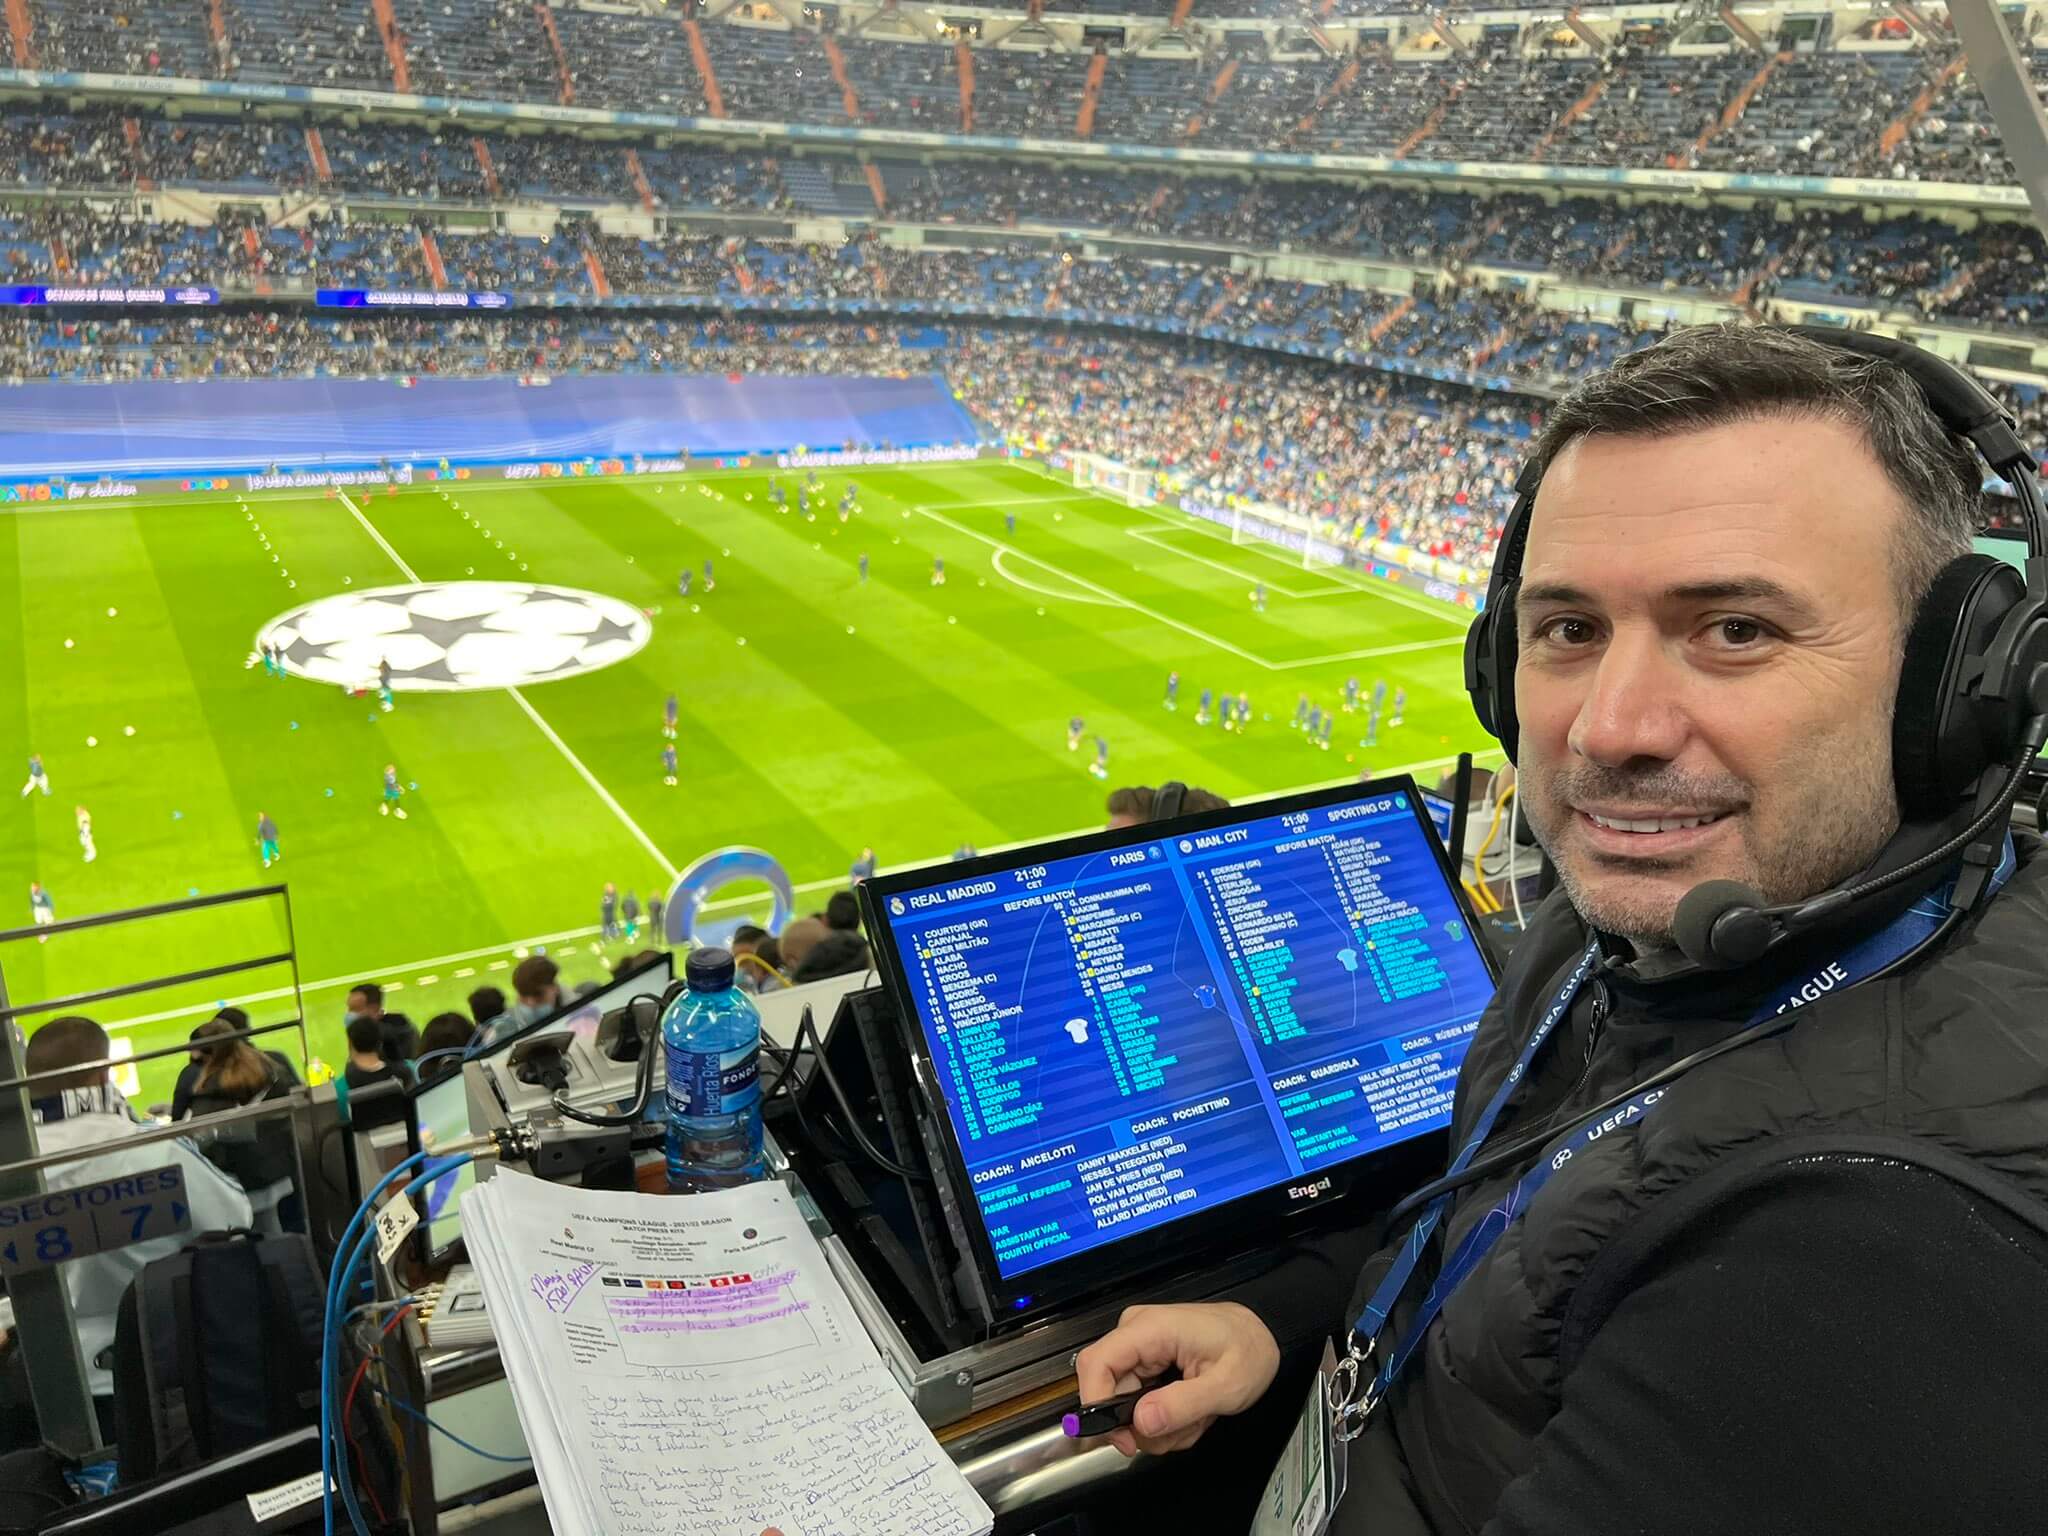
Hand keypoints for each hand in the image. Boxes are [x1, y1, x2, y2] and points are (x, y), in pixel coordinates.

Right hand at [1072, 1301, 1280, 1457]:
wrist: (1260, 1337)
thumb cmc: (1248, 1350)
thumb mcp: (1225, 1386)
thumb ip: (1182, 1405)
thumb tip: (1140, 1422)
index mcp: (1149, 1329)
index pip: (1095, 1364)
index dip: (1097, 1406)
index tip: (1124, 1440)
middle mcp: (1135, 1333)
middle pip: (1109, 1392)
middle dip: (1145, 1424)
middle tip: (1184, 1429)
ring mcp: (1138, 1348)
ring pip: (1124, 1404)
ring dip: (1160, 1424)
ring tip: (1195, 1416)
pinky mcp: (1144, 1362)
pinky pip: (1137, 1402)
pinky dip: (1164, 1417)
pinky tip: (1189, 1410)